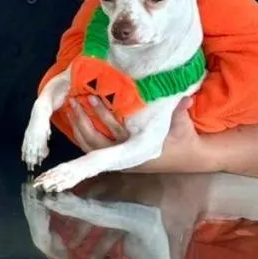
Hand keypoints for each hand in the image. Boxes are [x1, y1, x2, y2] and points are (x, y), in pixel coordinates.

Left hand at [69, 95, 205, 170]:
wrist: (187, 157)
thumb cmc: (183, 139)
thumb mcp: (182, 125)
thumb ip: (180, 111)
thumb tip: (186, 98)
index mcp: (140, 148)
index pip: (117, 132)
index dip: (103, 115)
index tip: (92, 98)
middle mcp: (127, 157)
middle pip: (96, 142)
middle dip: (82, 122)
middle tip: (74, 101)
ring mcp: (120, 160)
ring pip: (91, 147)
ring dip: (78, 128)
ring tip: (70, 108)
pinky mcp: (117, 159)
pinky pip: (93, 149)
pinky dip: (82, 135)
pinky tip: (75, 121)